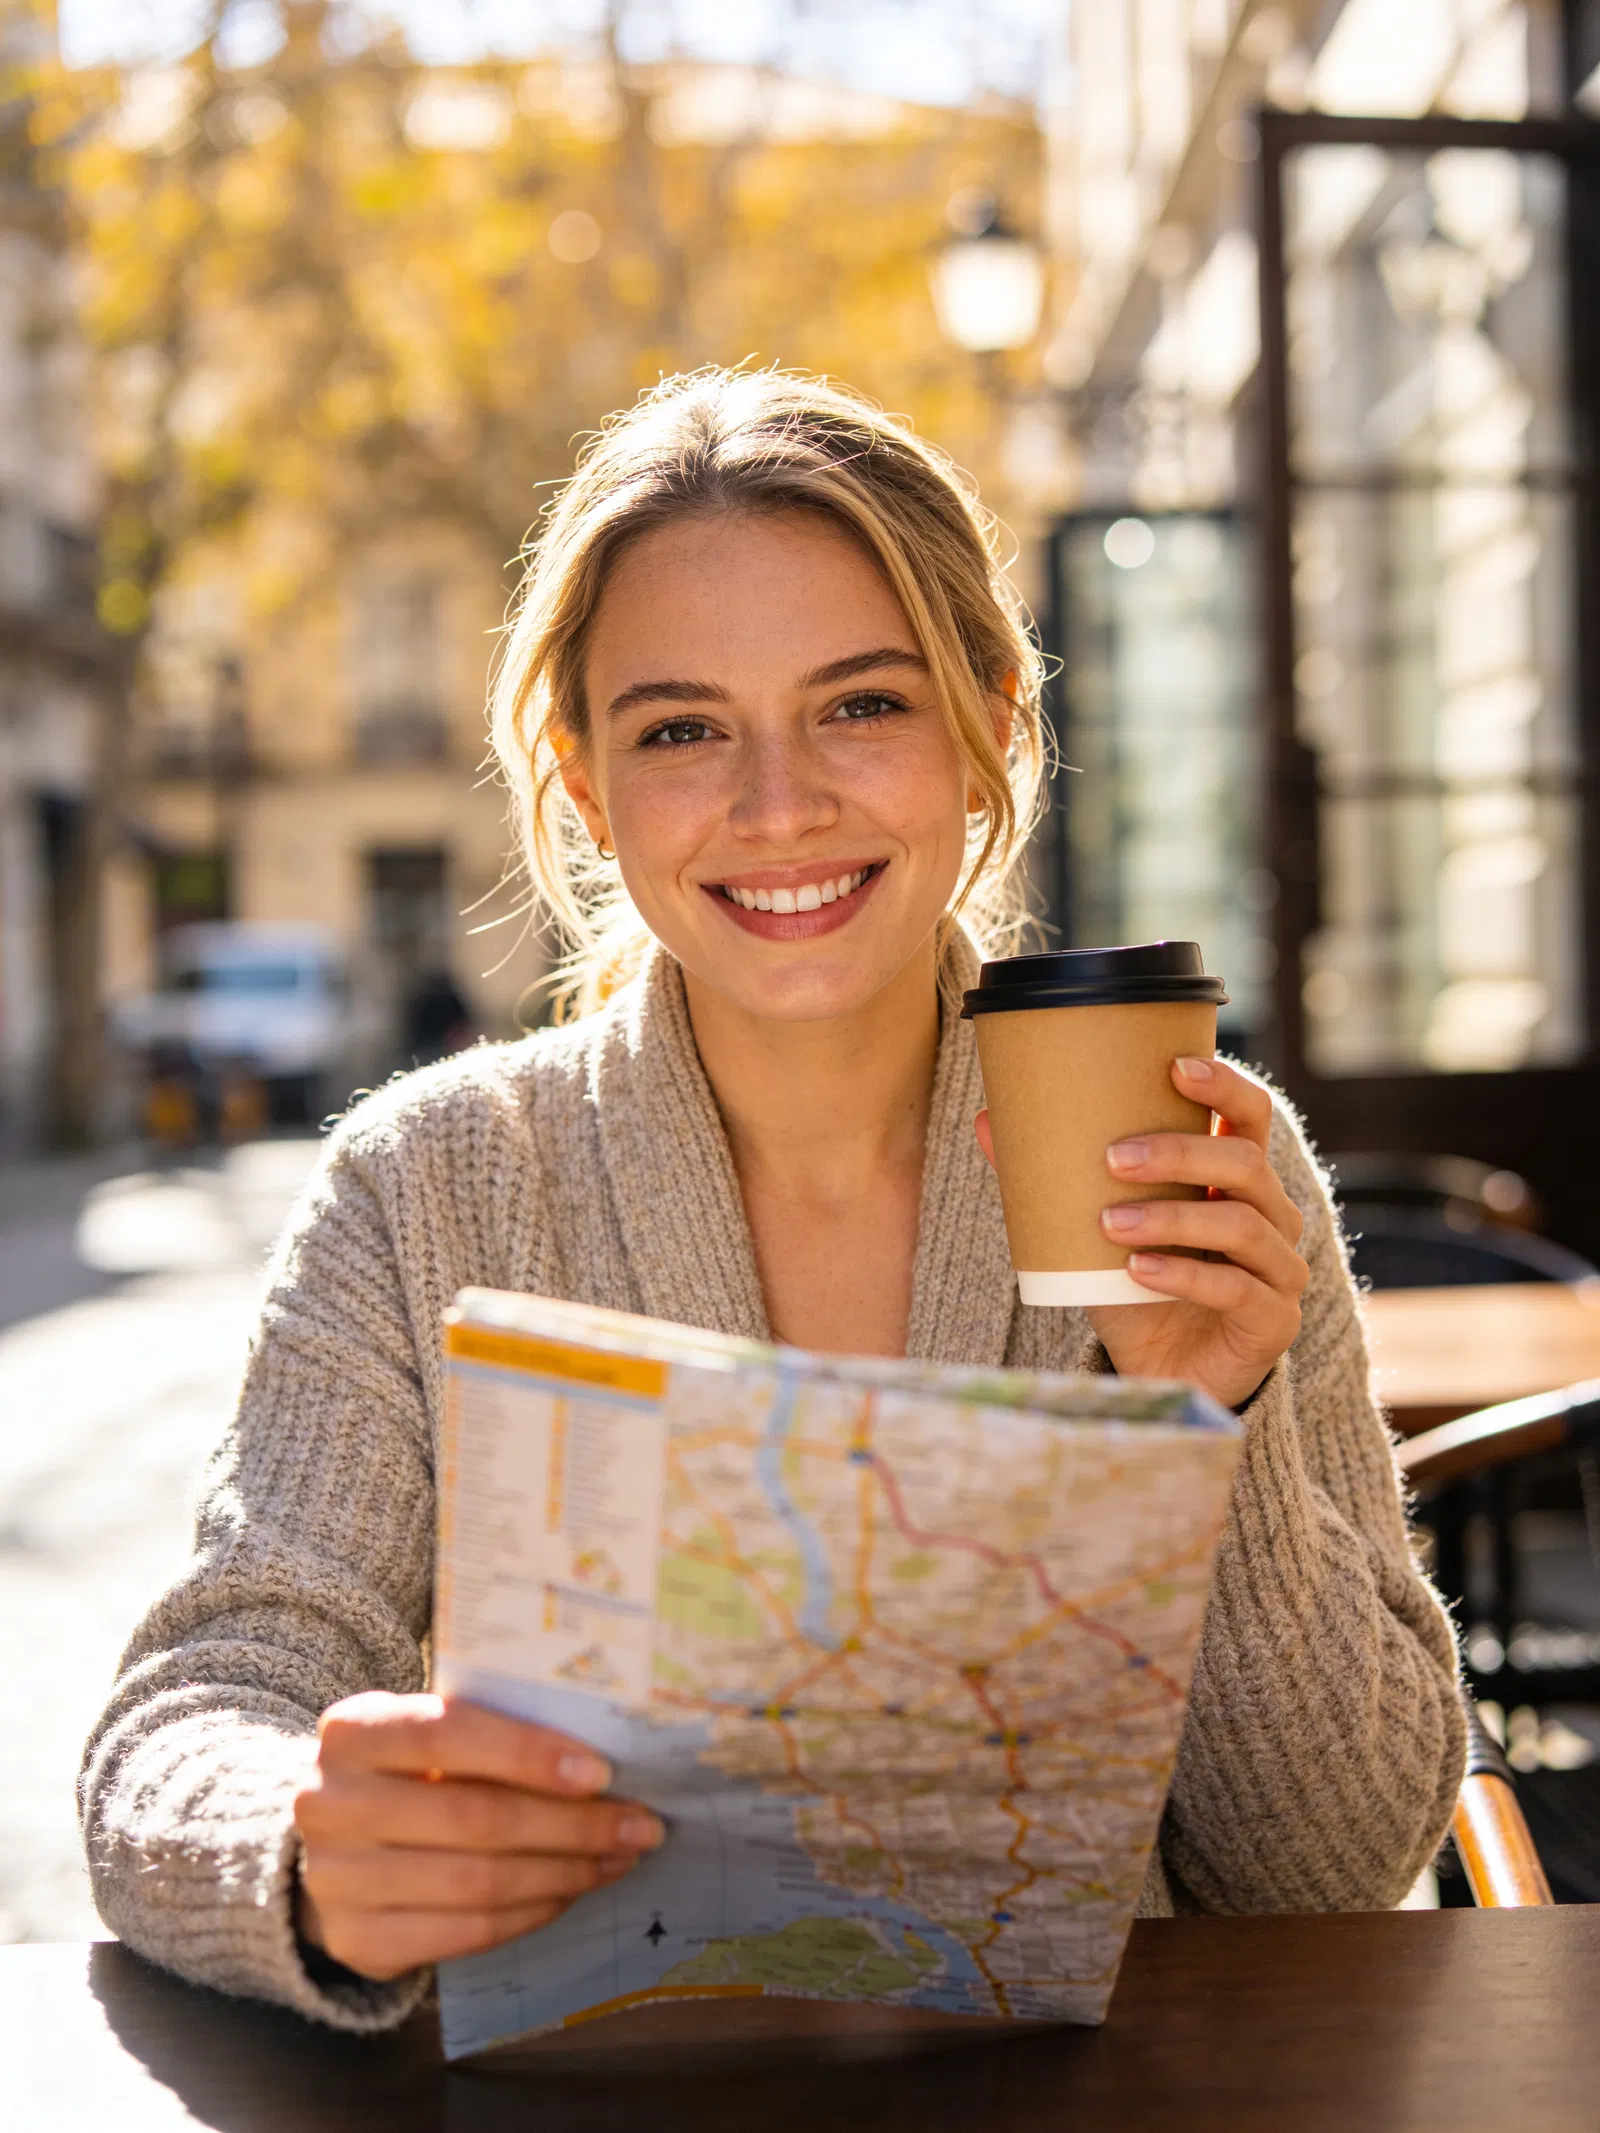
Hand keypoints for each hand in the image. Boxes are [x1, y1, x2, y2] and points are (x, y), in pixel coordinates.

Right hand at [293, 1693, 663, 1981]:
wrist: (335, 1841)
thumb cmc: (408, 1771)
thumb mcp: (428, 1731)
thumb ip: (491, 1731)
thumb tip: (599, 1758)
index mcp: (353, 1731)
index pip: (448, 1735)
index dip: (528, 1754)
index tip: (601, 1772)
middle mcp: (330, 1804)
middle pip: (474, 1818)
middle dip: (571, 1824)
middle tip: (638, 1824)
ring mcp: (336, 1880)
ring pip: (478, 1882)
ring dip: (564, 1872)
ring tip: (617, 1857)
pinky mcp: (357, 1941)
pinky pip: (467, 1933)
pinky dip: (532, 1912)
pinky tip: (570, 1890)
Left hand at [975, 1057, 1306, 1409]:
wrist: (1160, 1374)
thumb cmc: (1136, 1289)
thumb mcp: (1091, 1231)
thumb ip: (1052, 1179)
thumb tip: (987, 1120)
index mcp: (1237, 1181)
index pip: (1249, 1115)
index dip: (1224, 1086)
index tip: (1174, 1067)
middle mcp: (1272, 1216)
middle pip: (1245, 1164)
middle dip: (1179, 1154)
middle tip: (1114, 1156)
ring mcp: (1280, 1271)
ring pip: (1240, 1225)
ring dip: (1171, 1218)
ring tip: (1111, 1222)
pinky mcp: (1275, 1323)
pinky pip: (1236, 1290)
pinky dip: (1184, 1276)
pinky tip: (1139, 1270)